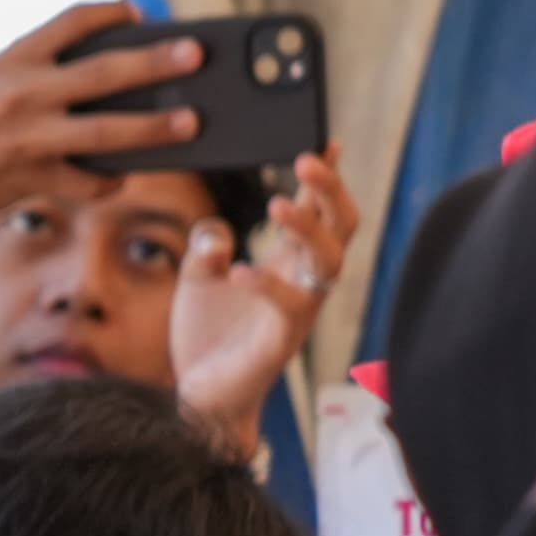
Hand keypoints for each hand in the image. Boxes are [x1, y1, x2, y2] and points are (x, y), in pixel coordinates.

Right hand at [0, 0, 207, 243]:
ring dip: (154, 127)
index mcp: (13, 60)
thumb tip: (96, 71)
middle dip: (155, 63)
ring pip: (106, 131)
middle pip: (104, 73)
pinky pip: (86, 181)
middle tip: (195, 54)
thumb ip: (30, 70)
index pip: (73, 21)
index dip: (112, 12)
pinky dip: (108, 181)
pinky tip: (123, 176)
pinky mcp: (31, 178)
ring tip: (190, 122)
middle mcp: (23, 94)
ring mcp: (29, 138)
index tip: (140, 13)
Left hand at [170, 150, 360, 458]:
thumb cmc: (206, 336)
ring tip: (280, 203)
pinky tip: (238, 269)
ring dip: (308, 228)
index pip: (317, 210)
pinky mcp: (283, 339)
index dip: (324, 177)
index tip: (324, 139)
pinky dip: (266, 283)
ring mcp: (299, 310)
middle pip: (341, 225)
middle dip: (330, 189)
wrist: (198, 395)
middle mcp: (302, 280)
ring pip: (328, 260)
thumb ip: (205, 248)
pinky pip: (289, 304)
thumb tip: (218, 230)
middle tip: (307, 159)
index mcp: (286, 261)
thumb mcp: (195, 279)